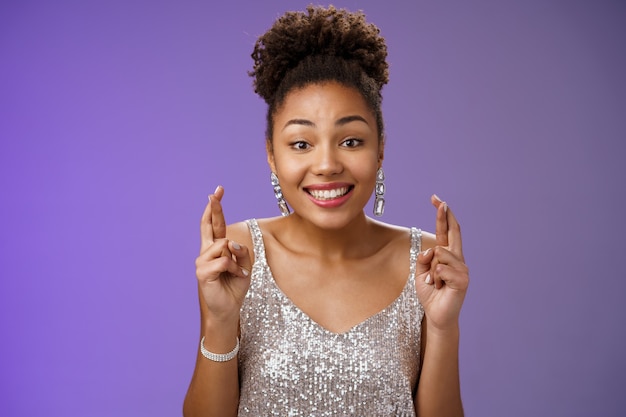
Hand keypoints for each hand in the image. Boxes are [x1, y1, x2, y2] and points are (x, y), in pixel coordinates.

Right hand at [195, 186, 251, 323]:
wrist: (228, 308)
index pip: (214, 225)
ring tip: (237, 273)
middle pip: (209, 226)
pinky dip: (234, 268)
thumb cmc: (235, 286)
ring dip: (237, 260)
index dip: (215, 209)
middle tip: (214, 193)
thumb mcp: (245, 265)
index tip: (217, 191)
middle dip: (214, 208)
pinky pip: (224, 261)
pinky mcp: (202, 272)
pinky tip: (235, 276)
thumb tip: (231, 243)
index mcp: (216, 248)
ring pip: (224, 245)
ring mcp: (202, 261)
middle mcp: (206, 252)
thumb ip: (242, 251)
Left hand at [415, 195, 468, 331]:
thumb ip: (424, 259)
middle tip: (439, 200)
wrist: (437, 315)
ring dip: (431, 270)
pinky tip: (439, 287)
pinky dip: (434, 278)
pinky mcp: (462, 280)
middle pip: (453, 232)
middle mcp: (457, 259)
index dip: (442, 215)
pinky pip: (441, 268)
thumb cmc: (429, 293)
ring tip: (434, 283)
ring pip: (440, 253)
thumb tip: (432, 250)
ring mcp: (462, 269)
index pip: (445, 231)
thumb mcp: (420, 273)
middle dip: (445, 215)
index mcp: (446, 255)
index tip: (437, 199)